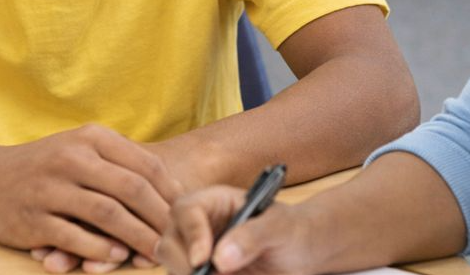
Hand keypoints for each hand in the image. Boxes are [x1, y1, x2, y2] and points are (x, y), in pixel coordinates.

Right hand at [0, 124, 181, 270]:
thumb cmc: (46, 164)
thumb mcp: (80, 147)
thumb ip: (117, 162)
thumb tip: (167, 190)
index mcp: (91, 138)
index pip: (143, 163)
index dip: (169, 190)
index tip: (186, 212)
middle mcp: (73, 157)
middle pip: (131, 188)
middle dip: (160, 217)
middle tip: (179, 240)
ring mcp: (51, 188)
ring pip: (106, 214)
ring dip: (136, 237)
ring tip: (156, 254)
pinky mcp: (33, 218)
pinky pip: (75, 236)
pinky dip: (100, 249)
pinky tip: (117, 257)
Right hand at [157, 186, 325, 274]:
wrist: (300, 253)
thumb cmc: (291, 230)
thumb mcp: (280, 227)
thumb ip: (253, 236)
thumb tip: (220, 258)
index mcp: (214, 202)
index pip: (187, 210)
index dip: (191, 233)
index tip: (203, 259)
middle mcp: (198, 227)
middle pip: (169, 242)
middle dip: (182, 264)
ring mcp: (197, 254)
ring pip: (173, 268)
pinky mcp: (202, 274)